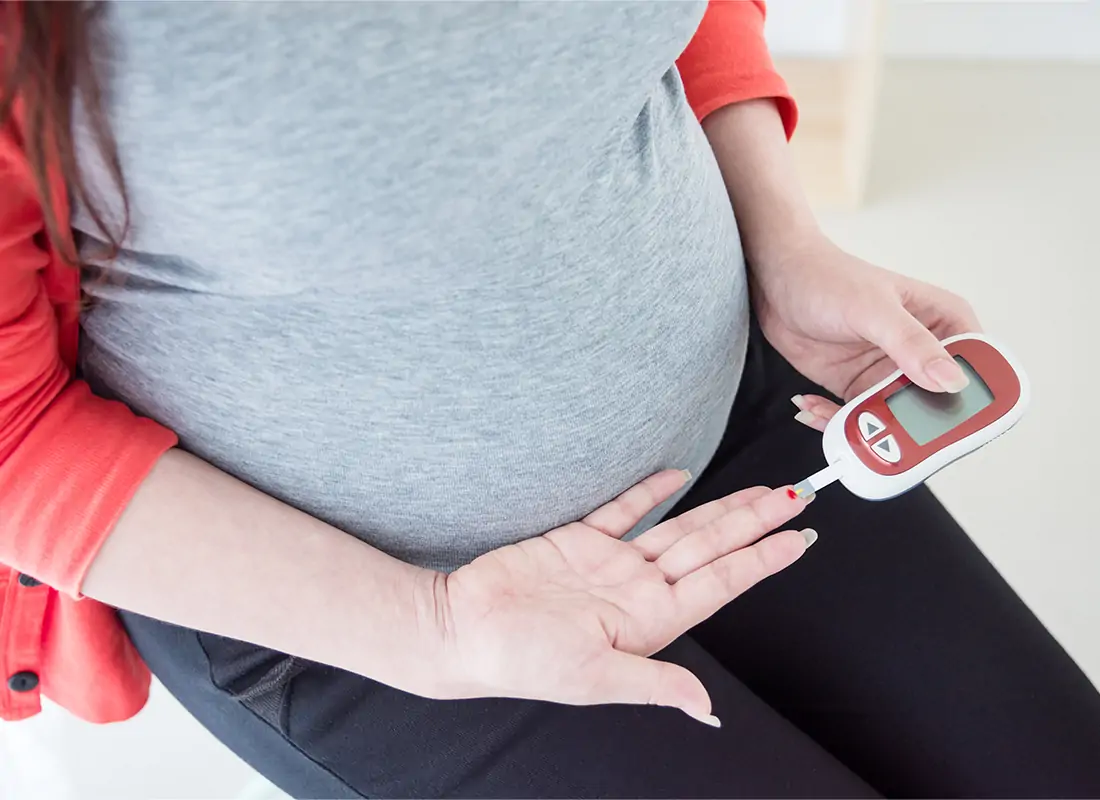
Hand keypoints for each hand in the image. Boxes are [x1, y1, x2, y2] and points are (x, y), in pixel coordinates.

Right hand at [429, 470, 814, 724]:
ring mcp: (611, 564)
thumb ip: (654, 683)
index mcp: (650, 620)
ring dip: (719, 508)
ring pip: (679, 528)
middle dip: (754, 523)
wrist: (462, 627)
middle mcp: (638, 589)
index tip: (799, 540)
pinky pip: (625, 511)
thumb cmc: (521, 660)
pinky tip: (680, 475)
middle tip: (796, 496)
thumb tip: (706, 708)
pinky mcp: (579, 541)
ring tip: (758, 490)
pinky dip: (652, 492)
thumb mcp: (592, 677)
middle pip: (710, 548)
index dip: (762, 561)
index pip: (721, 583)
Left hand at [751, 231, 981, 430]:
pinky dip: (836, 422)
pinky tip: (811, 408)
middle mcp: (922, 352)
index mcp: (943, 322)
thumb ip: (910, 343)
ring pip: (896, 418)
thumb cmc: (827, 277)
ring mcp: (888, 372)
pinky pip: (857, 418)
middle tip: (893, 445)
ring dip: (871, 431)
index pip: (974, 367)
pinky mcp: (857, 386)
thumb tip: (951, 380)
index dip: (971, 400)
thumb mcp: (872, 309)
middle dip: (916, 427)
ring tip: (841, 428)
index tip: (953, 428)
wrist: (777, 278)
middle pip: (937, 404)